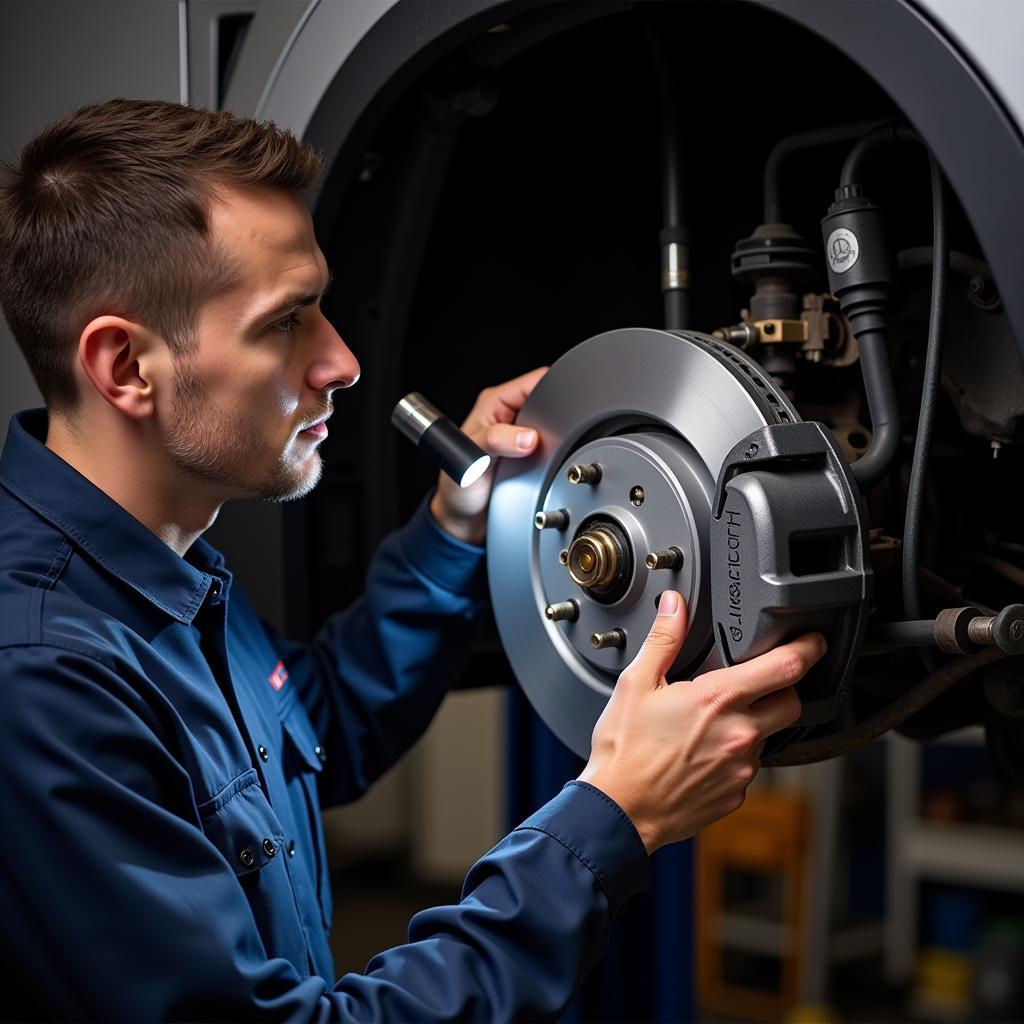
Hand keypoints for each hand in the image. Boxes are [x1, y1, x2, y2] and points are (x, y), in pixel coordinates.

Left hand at [429, 367, 547, 544]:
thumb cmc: (457, 488)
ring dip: (558, 438)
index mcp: (494, 403)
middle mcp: (509, 415)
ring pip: (554, 425)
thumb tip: (528, 437)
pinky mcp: (530, 455)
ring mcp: (521, 435)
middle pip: (550, 401)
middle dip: (559, 415)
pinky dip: (557, 454)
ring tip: (551, 452)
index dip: (554, 388)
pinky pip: (554, 447)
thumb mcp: (471, 461)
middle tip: (556, 436)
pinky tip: (552, 462)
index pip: (535, 381)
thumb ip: (496, 442)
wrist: (464, 520)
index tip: (564, 406)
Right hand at [578, 591, 824, 853]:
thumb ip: (663, 639)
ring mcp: (741, 769)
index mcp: (718, 700)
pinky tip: (702, 753)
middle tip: (756, 684)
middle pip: (791, 703)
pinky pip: (747, 767)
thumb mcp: (636, 683)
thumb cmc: (624, 751)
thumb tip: (674, 606)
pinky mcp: (736, 795)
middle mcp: (739, 734)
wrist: (619, 811)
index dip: (807, 648)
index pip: (785, 667)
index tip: (812, 641)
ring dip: (751, 724)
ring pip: (767, 736)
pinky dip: (734, 756)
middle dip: (782, 689)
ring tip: (709, 724)